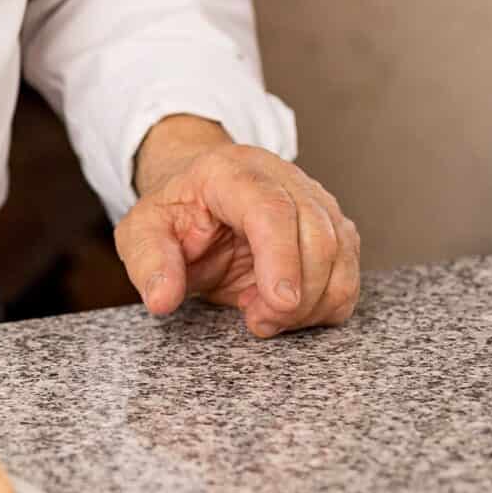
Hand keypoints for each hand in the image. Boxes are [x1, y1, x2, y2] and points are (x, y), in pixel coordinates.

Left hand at [115, 123, 359, 340]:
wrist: (201, 196)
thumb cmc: (176, 214)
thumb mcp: (143, 233)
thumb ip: (150, 263)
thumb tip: (162, 298)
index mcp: (230, 172)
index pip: (270, 209)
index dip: (281, 258)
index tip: (279, 304)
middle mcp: (280, 177)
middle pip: (316, 232)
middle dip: (297, 293)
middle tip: (259, 321)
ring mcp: (313, 199)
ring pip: (341, 251)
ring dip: (314, 301)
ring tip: (266, 316)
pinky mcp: (332, 226)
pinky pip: (348, 270)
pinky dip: (328, 301)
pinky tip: (290, 312)